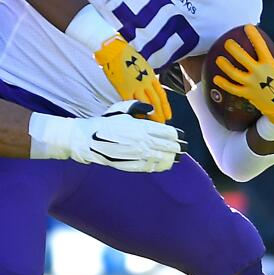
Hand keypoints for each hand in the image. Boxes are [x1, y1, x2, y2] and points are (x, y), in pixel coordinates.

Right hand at [30, 102, 185, 172]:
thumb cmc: (105, 122)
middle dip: (178, 147)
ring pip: (161, 158)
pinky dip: (158, 166)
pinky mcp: (130, 164)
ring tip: (177, 158)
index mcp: (142, 127)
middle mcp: (142, 141)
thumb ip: (139, 108)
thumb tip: (152, 110)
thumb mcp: (122, 109)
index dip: (177, 135)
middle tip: (185, 148)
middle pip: (167, 146)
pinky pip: (149, 167)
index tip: (182, 136)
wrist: (89, 139)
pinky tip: (163, 165)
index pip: (167, 132)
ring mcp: (137, 155)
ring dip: (171, 158)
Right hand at [94, 35, 171, 121]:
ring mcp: (135, 86)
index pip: (161, 94)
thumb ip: (145, 76)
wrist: (114, 49)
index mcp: (150, 75)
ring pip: (146, 104)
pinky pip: (131, 103)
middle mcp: (145, 81)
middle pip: (156, 101)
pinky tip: (138, 120)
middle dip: (160, 115)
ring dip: (150, 116)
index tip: (168, 116)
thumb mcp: (141, 64)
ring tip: (152, 126)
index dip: (165, 106)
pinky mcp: (124, 89)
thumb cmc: (125, 55)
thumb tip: (147, 84)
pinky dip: (136, 112)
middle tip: (162, 125)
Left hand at [211, 25, 273, 125]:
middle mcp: (258, 72)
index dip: (253, 34)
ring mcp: (251, 84)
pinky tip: (215, 78)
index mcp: (270, 64)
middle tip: (227, 42)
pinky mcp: (247, 93)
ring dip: (224, 65)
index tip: (247, 26)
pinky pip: (232, 88)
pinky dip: (223, 83)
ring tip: (218, 59)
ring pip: (233, 73)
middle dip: (233, 48)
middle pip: (242, 57)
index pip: (260, 45)